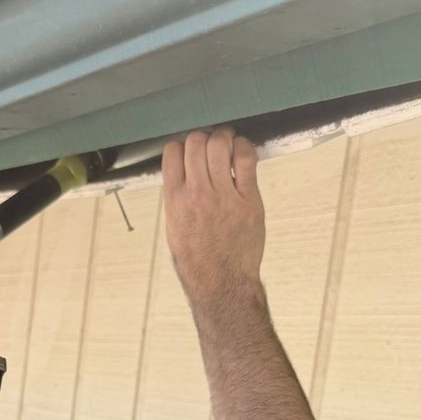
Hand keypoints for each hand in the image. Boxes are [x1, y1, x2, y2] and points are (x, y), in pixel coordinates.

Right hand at [161, 127, 265, 306]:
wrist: (221, 282)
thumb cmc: (196, 259)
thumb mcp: (173, 225)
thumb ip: (176, 196)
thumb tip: (182, 171)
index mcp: (174, 199)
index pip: (172, 152)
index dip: (181, 145)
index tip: (189, 150)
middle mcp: (197, 194)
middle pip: (196, 142)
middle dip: (203, 137)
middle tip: (212, 144)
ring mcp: (224, 196)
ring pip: (220, 144)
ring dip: (224, 137)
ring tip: (228, 143)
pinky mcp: (249, 200)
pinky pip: (246, 160)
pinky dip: (245, 148)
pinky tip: (243, 152)